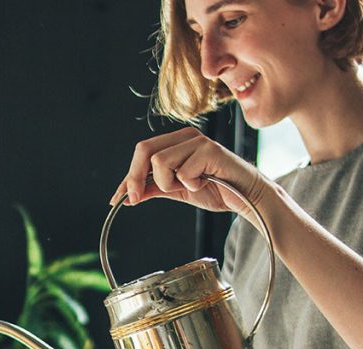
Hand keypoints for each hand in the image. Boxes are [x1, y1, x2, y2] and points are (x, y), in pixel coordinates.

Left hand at [110, 127, 271, 223]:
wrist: (246, 198)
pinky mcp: (210, 150)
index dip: (127, 176)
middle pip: (144, 150)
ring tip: (190, 186)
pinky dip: (190, 185)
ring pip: (161, 163)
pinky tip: (205, 183)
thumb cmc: (216, 190)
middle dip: (136, 178)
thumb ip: (155, 188)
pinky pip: (183, 172)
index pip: (142, 153)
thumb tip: (128, 196)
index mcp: (175, 141)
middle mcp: (185, 136)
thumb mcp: (177, 190)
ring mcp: (198, 141)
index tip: (116, 198)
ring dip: (170, 183)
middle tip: (137, 199)